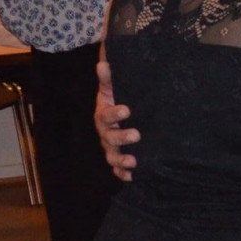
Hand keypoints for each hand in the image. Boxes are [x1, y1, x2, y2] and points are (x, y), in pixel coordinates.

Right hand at [95, 58, 137, 180]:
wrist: (121, 113)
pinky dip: (123, 174)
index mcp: (103, 115)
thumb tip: (103, 64)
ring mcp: (111, 147)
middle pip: (110, 138)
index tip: (127, 110)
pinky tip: (133, 176)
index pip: (106, 115)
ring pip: (112, 156)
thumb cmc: (118, 99)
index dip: (115, 114)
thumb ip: (108, 78)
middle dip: (122, 138)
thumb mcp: (112, 88)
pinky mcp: (118, 158)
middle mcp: (105, 133)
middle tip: (137, 135)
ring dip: (122, 160)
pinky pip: (118, 169)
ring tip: (134, 161)